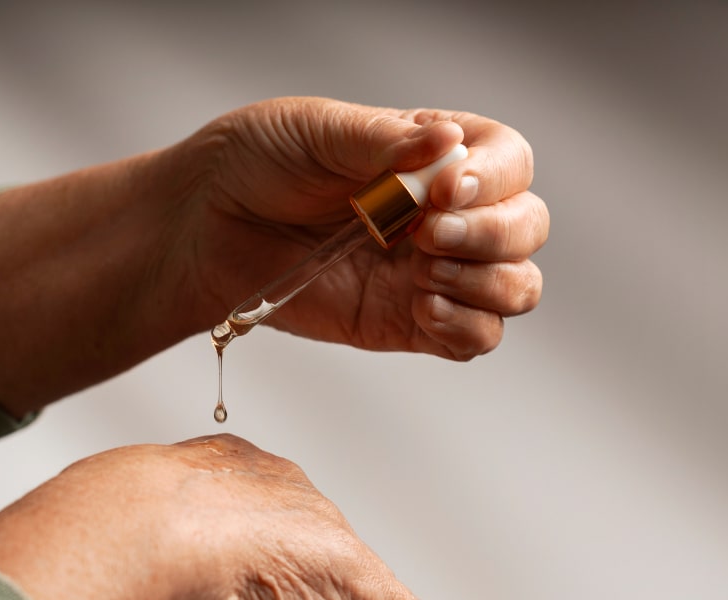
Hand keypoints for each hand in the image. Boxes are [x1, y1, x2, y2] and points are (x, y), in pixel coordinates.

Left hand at [0, 96, 545, 416]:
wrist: (200, 229)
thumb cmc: (252, 164)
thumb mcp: (313, 132)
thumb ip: (381, 141)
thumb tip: (446, 143)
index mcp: (432, 155)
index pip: (509, 162)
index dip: (492, 181)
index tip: (438, 190)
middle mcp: (443, 212)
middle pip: (527, 227)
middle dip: (494, 235)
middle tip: (429, 234)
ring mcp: (429, 271)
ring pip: (513, 287)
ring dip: (490, 284)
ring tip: (427, 275)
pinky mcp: (406, 323)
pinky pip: (471, 339)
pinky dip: (467, 330)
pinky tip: (425, 310)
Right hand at [0, 434, 426, 599]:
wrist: (142, 529)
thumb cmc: (110, 528)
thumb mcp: (118, 533)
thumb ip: (125, 556)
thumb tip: (64, 588)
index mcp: (233, 474)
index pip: (272, 524)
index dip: (282, 575)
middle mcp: (286, 494)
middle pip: (323, 559)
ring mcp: (324, 535)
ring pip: (364, 595)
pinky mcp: (353, 577)